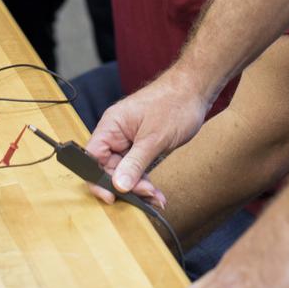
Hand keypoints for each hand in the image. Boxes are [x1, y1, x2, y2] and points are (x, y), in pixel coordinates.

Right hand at [85, 65, 211, 193]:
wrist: (195, 90)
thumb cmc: (174, 104)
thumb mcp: (154, 138)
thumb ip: (134, 163)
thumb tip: (118, 186)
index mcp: (112, 125)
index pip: (93, 157)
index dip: (97, 179)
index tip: (110, 197)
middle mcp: (116, 133)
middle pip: (108, 168)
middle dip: (125, 186)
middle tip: (146, 195)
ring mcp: (129, 140)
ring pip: (124, 172)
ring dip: (138, 187)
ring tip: (155, 196)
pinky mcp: (141, 146)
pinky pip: (136, 168)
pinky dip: (145, 181)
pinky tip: (156, 192)